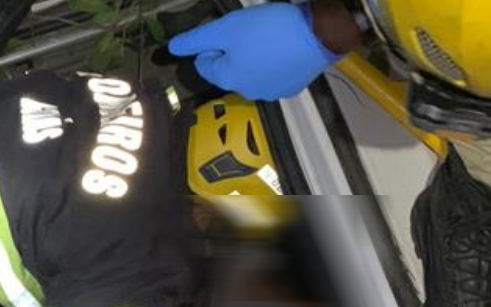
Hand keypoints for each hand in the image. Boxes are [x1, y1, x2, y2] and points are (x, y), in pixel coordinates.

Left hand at [168, 3, 341, 100]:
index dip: (211, 44)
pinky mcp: (290, 88)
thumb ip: (196, 40)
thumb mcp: (226, 28)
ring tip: (265, 38)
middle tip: (247, 31)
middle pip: (228, 70)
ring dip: (252, 57)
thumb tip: (173, 48)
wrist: (317, 35)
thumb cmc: (270, 30)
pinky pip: (272, 75)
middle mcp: (246, 92)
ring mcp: (270, 92)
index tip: (227, 31)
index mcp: (228, 80)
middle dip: (232, 51)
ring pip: (251, 73)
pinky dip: (272, 63)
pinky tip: (280, 48)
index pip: (204, 64)